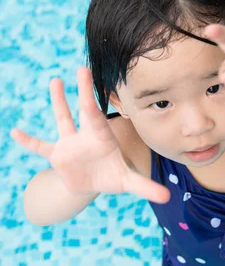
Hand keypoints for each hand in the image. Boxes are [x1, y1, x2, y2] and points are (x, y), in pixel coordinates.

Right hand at [10, 67, 170, 203]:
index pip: (100, 117)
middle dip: (84, 91)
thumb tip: (168, 197)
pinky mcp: (57, 155)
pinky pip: (40, 147)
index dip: (97, 101)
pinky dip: (28, 141)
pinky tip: (14, 132)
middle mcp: (86, 136)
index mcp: (103, 138)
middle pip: (84, 111)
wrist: (91, 184)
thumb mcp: (127, 182)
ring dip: (58, 103)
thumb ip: (145, 187)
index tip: (97, 83)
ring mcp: (70, 144)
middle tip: (82, 68)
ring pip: (62, 120)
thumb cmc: (111, 177)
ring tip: (55, 81)